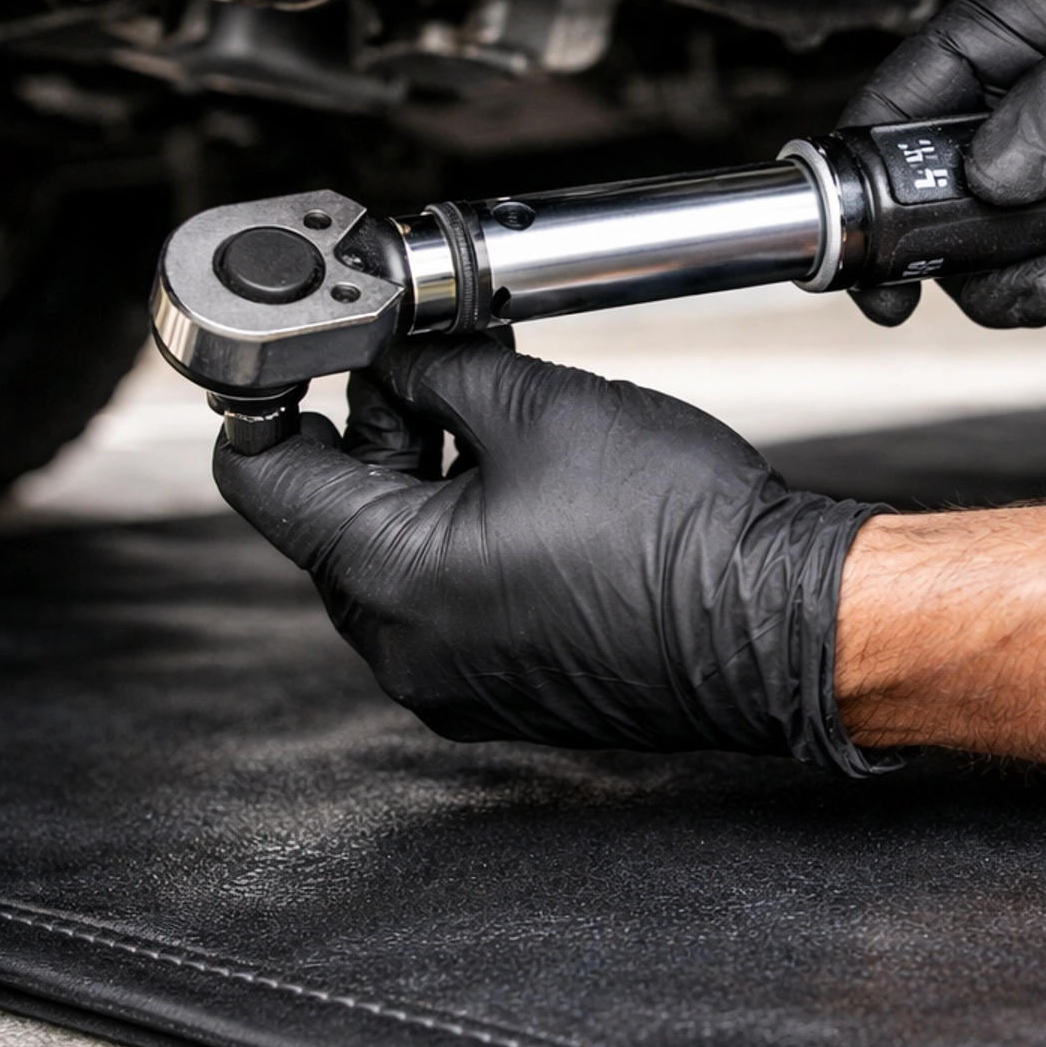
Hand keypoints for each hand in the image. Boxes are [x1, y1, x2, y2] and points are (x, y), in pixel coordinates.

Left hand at [213, 335, 884, 771]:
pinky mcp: (504, 689)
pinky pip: (447, 599)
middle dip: (375, 429)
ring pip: (394, 556)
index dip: (274, 399)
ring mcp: (454, 681)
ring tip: (495, 402)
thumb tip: (392, 358)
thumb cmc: (678, 531)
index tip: (302, 359)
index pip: (266, 480)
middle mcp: (406, 650)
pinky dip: (463, 531)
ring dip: (425, 475)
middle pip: (333, 518)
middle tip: (429, 359)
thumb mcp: (536, 406)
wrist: (778, 624)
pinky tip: (522, 473)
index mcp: (392, 580)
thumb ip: (435, 372)